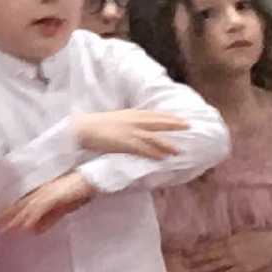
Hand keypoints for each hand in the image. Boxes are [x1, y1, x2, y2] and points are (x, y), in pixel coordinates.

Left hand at [0, 171, 96, 232]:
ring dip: (14, 219)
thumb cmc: (78, 190)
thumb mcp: (62, 208)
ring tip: (2, 229)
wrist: (91, 178)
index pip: (19, 204)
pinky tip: (24, 227)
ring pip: (26, 208)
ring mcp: (46, 192)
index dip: (7, 213)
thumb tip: (33, 231)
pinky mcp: (55, 195)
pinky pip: (40, 208)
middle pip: (18, 205)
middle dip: (5, 217)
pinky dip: (31, 217)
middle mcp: (39, 191)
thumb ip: (49, 219)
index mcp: (39, 192)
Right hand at [74, 109, 188, 159]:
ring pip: (154, 137)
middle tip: (188, 126)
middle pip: (158, 122)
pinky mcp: (125, 143)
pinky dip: (154, 153)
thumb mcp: (115, 120)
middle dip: (174, 124)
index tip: (181, 118)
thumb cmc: (96, 125)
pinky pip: (143, 149)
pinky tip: (162, 158)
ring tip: (179, 150)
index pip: (154, 114)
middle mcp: (133, 120)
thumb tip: (135, 127)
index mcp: (131, 114)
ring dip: (167, 144)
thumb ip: (127, 122)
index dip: (169, 116)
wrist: (83, 128)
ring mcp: (130, 131)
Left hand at [186, 230, 271, 271]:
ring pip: (214, 266)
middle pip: (208, 255)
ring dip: (202, 269)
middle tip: (183, 263)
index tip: (186, 251)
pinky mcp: (241, 270)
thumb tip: (221, 239)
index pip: (208, 245)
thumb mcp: (243, 234)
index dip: (196, 249)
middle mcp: (229, 249)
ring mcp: (234, 260)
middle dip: (195, 260)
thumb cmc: (261, 238)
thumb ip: (230, 238)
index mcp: (229, 240)